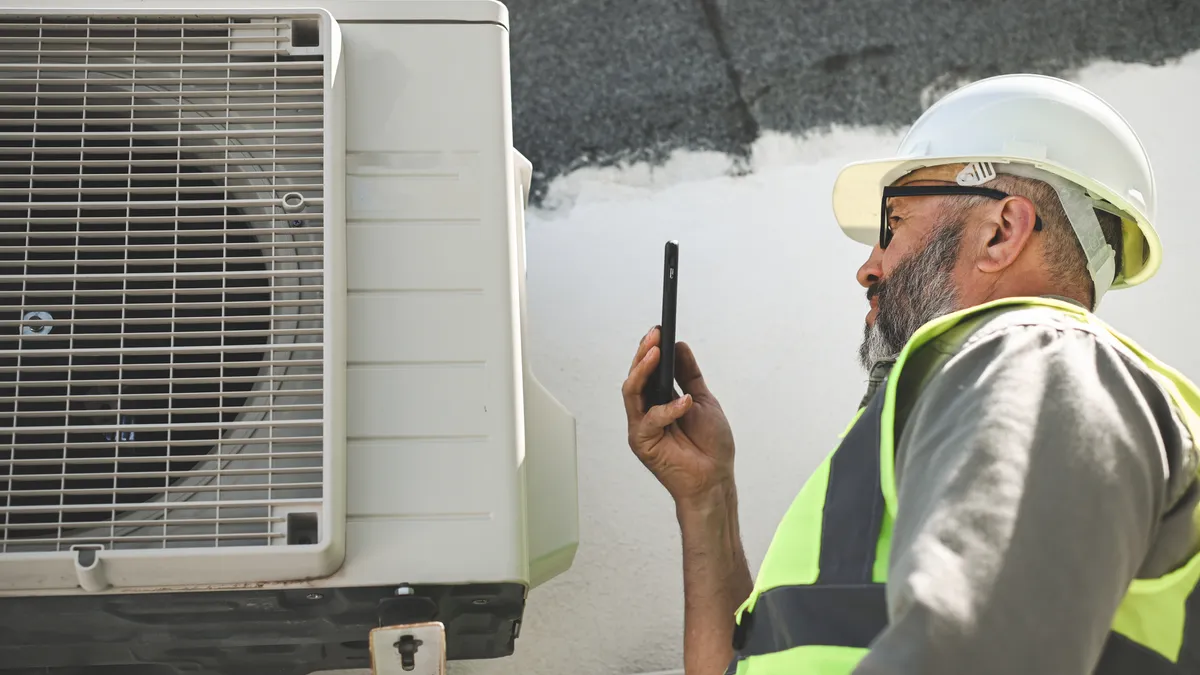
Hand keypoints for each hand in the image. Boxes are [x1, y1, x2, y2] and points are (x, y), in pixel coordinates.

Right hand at [622, 326, 735, 505]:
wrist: (715, 477)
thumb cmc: (709, 445)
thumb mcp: (702, 400)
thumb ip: (688, 374)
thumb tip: (678, 346)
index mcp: (658, 401)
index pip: (647, 371)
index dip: (649, 350)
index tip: (658, 330)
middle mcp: (646, 412)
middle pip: (635, 378)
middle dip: (643, 354)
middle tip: (654, 337)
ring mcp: (642, 427)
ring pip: (631, 392)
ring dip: (642, 370)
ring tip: (655, 353)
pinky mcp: (642, 442)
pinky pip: (649, 419)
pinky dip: (667, 409)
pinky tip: (685, 402)